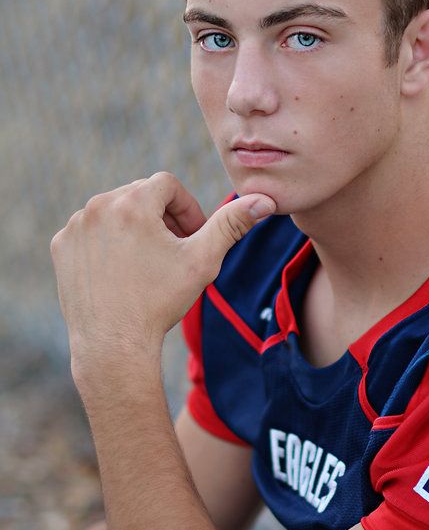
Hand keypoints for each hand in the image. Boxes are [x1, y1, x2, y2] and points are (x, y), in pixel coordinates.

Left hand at [50, 173, 274, 378]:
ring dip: (134, 227)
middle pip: (140, 195)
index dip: (186, 208)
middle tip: (173, 251)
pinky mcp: (62, 246)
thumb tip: (265, 200)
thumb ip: (231, 224)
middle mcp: (98, 206)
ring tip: (148, 262)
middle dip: (161, 217)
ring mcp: (76, 226)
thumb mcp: (203, 260)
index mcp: (133, 202)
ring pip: (114, 211)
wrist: (113, 344)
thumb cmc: (161, 302)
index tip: (192, 236)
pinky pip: (90, 230)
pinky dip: (107, 242)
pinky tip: (121, 271)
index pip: (167, 185)